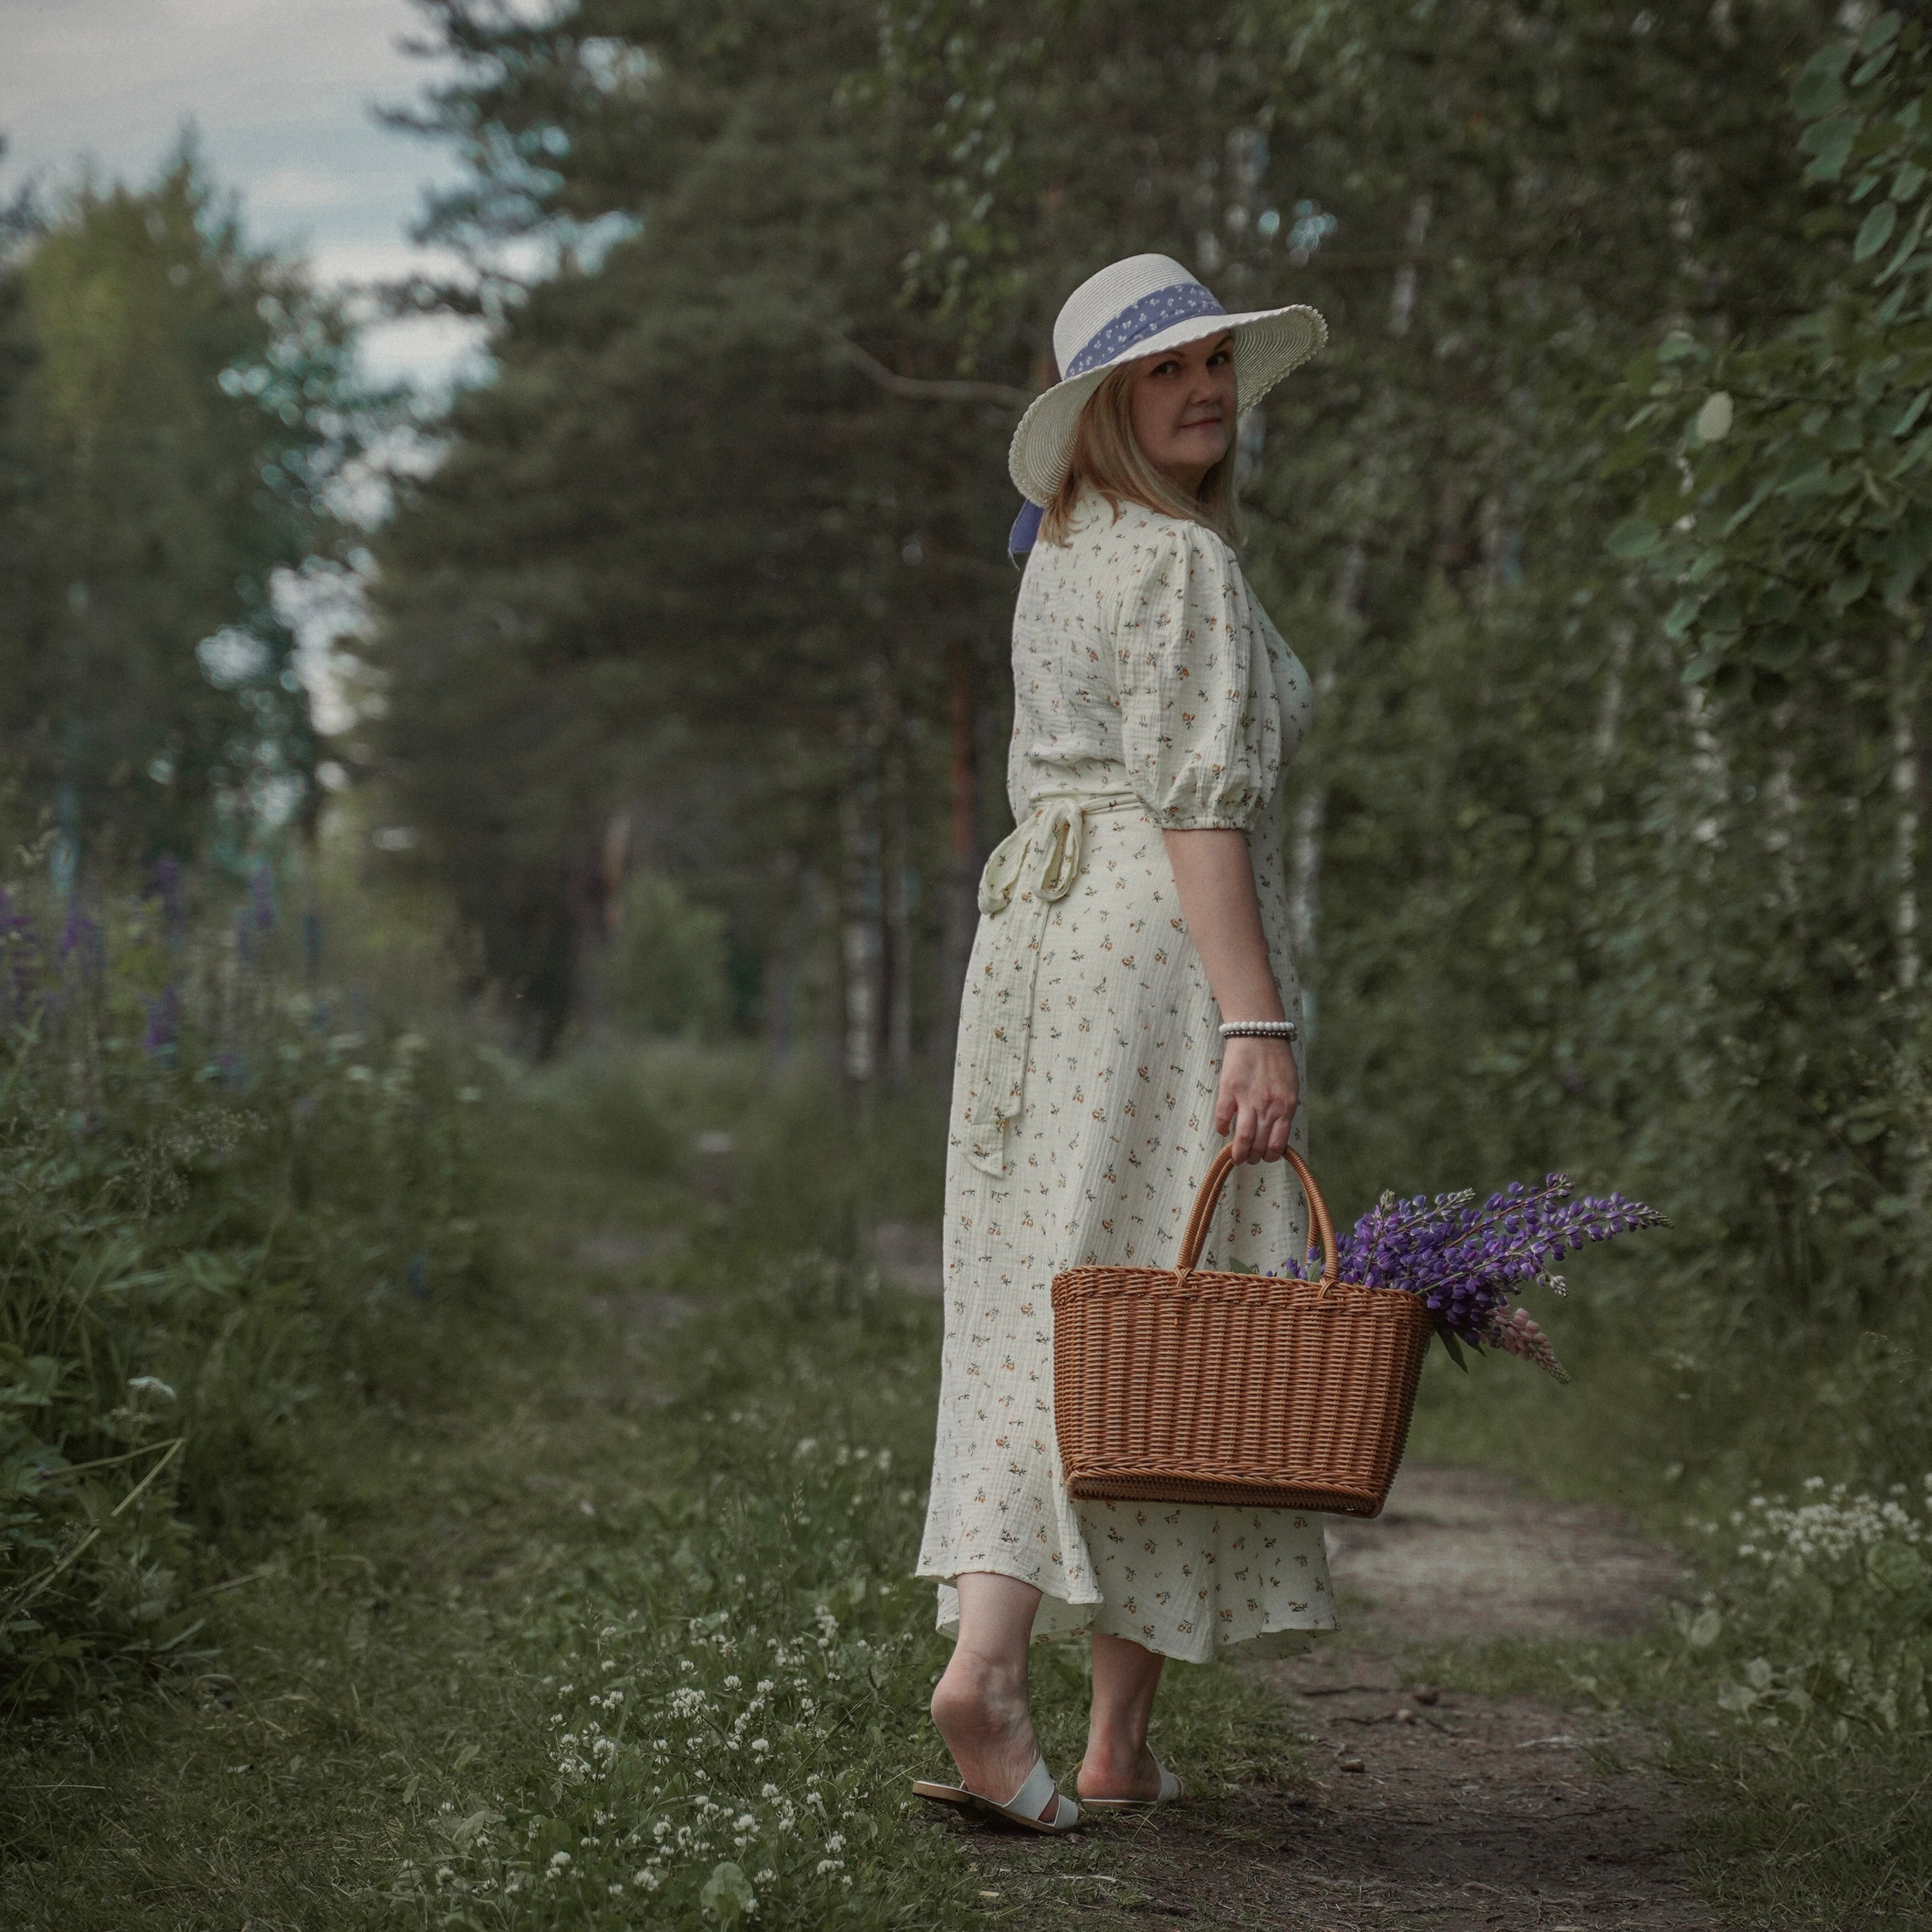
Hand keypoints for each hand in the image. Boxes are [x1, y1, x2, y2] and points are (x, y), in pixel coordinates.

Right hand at [1214, 1035, 1297, 1164]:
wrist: (1260, 1033)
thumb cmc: (1277, 1059)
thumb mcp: (1290, 1087)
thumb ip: (1284, 1110)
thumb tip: (1275, 1133)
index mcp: (1286, 1107)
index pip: (1278, 1144)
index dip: (1270, 1156)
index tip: (1265, 1157)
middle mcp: (1268, 1107)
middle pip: (1259, 1145)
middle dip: (1253, 1158)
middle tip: (1248, 1159)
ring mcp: (1247, 1100)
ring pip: (1242, 1138)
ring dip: (1238, 1153)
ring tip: (1236, 1157)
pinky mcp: (1229, 1090)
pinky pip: (1223, 1118)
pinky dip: (1222, 1129)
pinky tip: (1223, 1131)